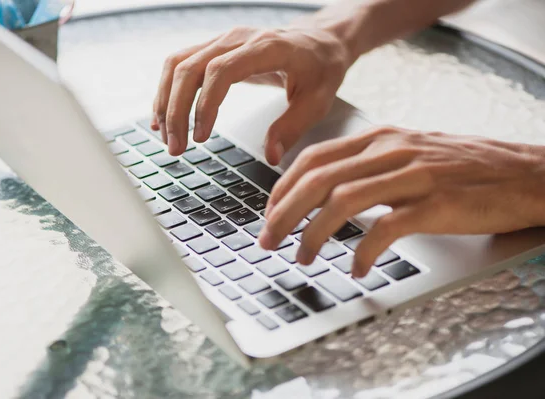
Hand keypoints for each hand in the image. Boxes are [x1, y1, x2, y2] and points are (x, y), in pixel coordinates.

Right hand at [150, 25, 353, 164]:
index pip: (221, 71)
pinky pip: (181, 64)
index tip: (201, 137)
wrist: (321, 40)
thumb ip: (293, 127)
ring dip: (166, 102)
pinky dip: (168, 91)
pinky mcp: (215, 48)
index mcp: (267, 47)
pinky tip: (163, 117)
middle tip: (176, 147)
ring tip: (166, 137)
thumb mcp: (319, 100)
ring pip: (178, 64)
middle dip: (176, 110)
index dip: (205, 104)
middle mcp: (239, 38)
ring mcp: (223, 40)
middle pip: (190, 67)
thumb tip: (270, 155)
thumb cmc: (322, 68)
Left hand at [258, 126, 544, 276]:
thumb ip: (367, 167)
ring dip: (314, 234)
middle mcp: (390, 151)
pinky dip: (363, 251)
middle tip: (268, 241)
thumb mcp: (408, 154)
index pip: (314, 158)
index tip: (269, 214)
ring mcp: (413, 175)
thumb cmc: (464, 169)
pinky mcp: (436, 203)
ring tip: (303, 257)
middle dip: (284, 214)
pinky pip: (386, 228)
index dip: (283, 189)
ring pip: (343, 201)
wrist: (523, 173)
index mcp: (379, 139)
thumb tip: (325, 193)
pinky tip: (356, 267)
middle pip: (318, 180)